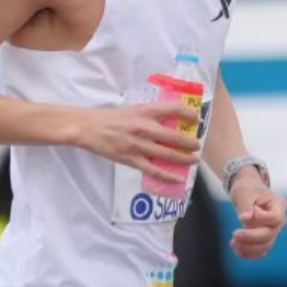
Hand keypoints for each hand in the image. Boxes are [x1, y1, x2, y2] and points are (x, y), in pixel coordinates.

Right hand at [74, 101, 200, 183]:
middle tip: (197, 145)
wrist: (89, 127)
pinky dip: (167, 175)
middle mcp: (144, 127)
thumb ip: (151, 114)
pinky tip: (178, 178)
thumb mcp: (133, 109)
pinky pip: (153, 170)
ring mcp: (138, 145)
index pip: (174, 109)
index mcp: (145, 111)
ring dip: (184, 158)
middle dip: (190, 143)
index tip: (196, 119)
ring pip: (168, 154)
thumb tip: (171, 120)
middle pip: (175, 137)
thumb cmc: (112, 118)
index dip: (189, 114)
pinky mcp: (131, 159)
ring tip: (193, 160)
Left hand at [229, 176, 286, 259]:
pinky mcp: (265, 237)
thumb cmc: (246, 189)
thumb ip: (245, 204)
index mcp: (279, 204)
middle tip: (234, 235)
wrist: (246, 192)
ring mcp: (273, 229)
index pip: (275, 218)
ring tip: (233, 244)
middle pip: (270, 234)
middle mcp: (279, 219)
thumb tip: (244, 219)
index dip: (260, 220)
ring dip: (249, 248)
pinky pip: (261, 249)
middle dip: (251, 237)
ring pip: (266, 245)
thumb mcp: (243, 192)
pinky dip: (250, 253)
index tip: (242, 216)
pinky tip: (237, 251)